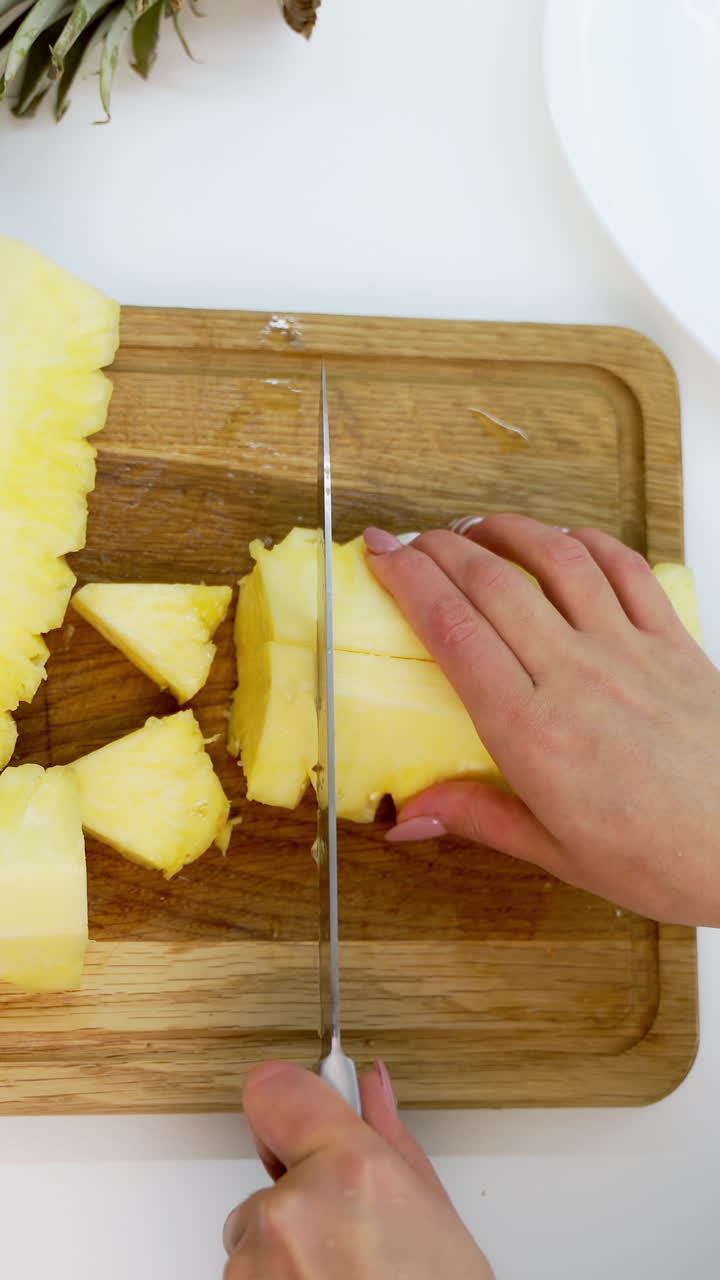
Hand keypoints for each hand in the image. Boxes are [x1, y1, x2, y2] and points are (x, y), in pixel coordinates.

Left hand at [223, 1060, 492, 1278]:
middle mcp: (292, 1211)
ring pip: (255, 1238)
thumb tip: (371, 1087)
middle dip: (301, 1200)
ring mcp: (256, 1268)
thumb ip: (390, 1140)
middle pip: (269, 1178)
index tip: (299, 1112)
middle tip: (353, 1238)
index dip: (289, 1100)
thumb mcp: (436, 1219)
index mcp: (348, 1171)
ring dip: (286, 1256)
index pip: (272, 1087)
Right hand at [366, 513, 719, 925]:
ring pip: (557, 560)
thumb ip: (479, 817)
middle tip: (410, 538)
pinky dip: (588, 543)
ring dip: (508, 530)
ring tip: (475, 527)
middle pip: (492, 584)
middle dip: (440, 547)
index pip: (453, 631)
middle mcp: (575, 676)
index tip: (380, 554)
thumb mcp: (559, 855)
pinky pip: (625, 570)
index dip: (409, 581)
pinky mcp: (672, 642)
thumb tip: (408, 818)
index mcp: (533, 732)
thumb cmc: (663, 859)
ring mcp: (628, 650)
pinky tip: (565, 541)